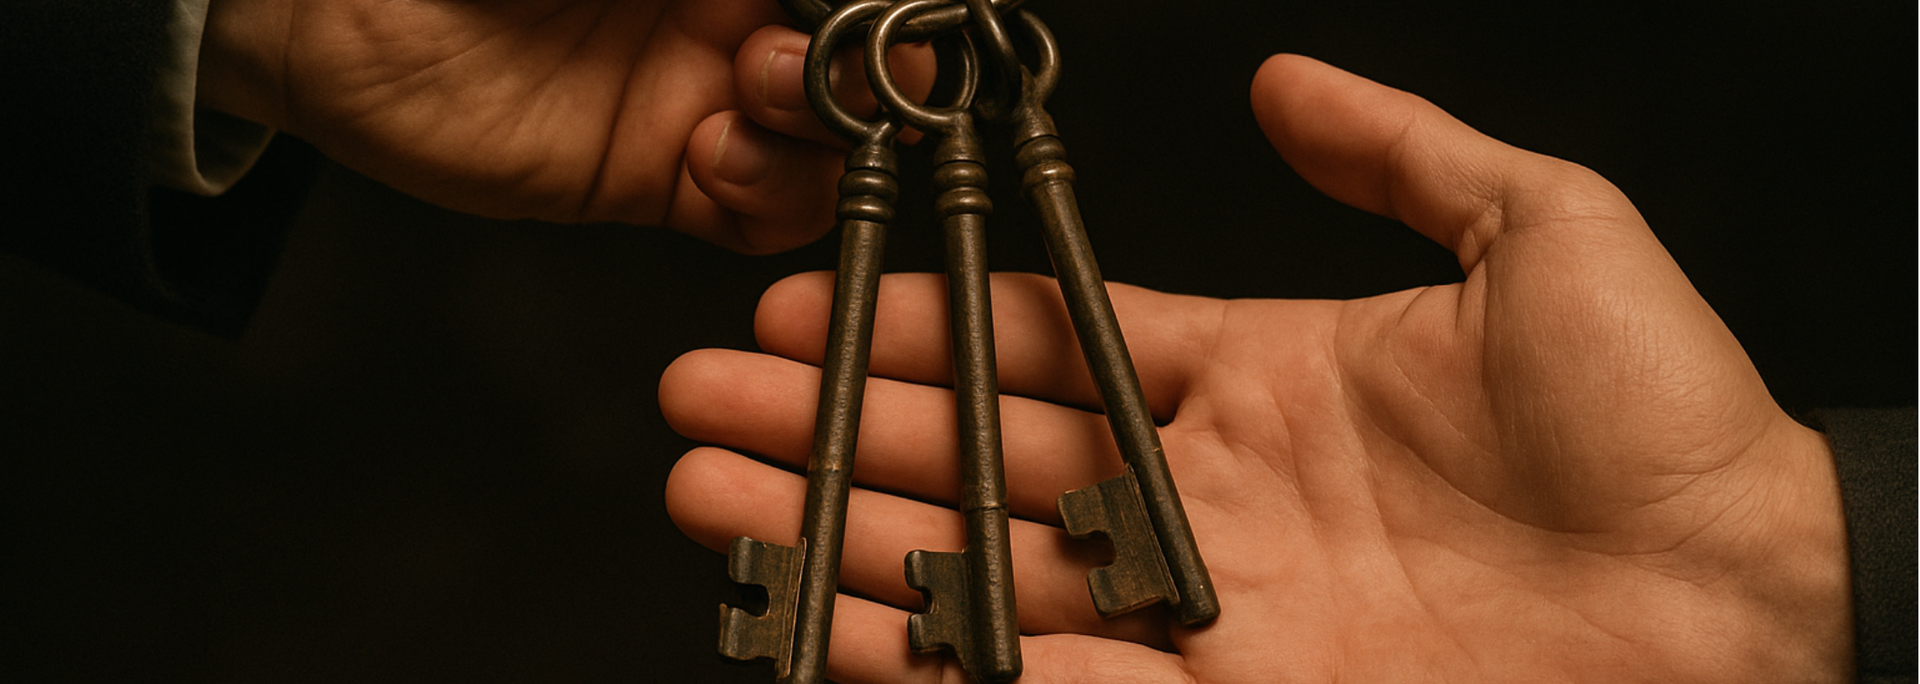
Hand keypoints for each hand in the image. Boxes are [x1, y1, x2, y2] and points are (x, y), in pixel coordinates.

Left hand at [199, 0, 929, 251]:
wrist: (323, 10)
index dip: (893, 15)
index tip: (898, 21)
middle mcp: (730, 15)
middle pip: (870, 65)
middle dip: (878, 71)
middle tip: (837, 64)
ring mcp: (697, 97)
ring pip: (829, 143)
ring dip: (824, 134)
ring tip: (749, 101)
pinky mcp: (653, 177)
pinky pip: (756, 212)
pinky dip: (766, 199)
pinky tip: (714, 160)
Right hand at [659, 55, 1851, 681]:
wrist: (1753, 605)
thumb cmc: (1667, 421)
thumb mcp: (1536, 234)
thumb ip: (1400, 152)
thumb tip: (1286, 80)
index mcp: (1253, 377)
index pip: (1043, 345)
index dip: (922, 327)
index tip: (809, 305)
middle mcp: (1206, 497)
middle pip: (978, 458)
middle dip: (831, 435)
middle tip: (701, 412)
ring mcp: (1208, 612)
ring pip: (985, 574)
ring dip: (841, 546)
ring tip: (713, 510)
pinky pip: (1050, 680)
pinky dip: (932, 659)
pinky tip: (829, 632)